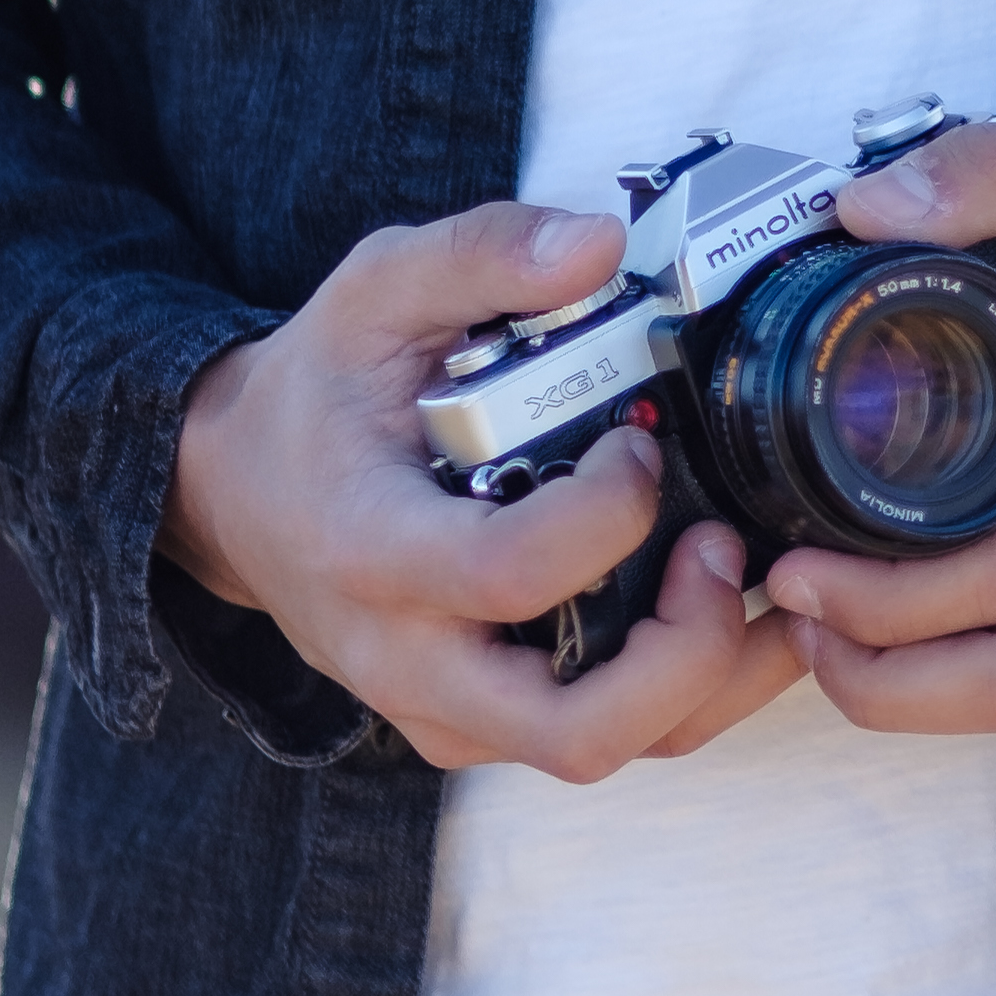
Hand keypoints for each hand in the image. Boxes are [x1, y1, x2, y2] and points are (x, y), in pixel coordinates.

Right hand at [163, 201, 805, 778]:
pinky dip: (684, 690)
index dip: (608, 515)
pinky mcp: (478, 725)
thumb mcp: (376, 292)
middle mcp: (408, 659)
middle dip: (689, 652)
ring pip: (605, 751)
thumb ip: (483, 254)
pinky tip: (725, 602)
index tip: (638, 441)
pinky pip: (599, 738)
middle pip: (576, 734)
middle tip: (725, 545)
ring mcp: (444, 710)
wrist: (238, 491)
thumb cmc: (318, 393)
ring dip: (711, 681)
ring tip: (757, 574)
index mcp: (373, 549)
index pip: (510, 575)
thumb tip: (602, 244)